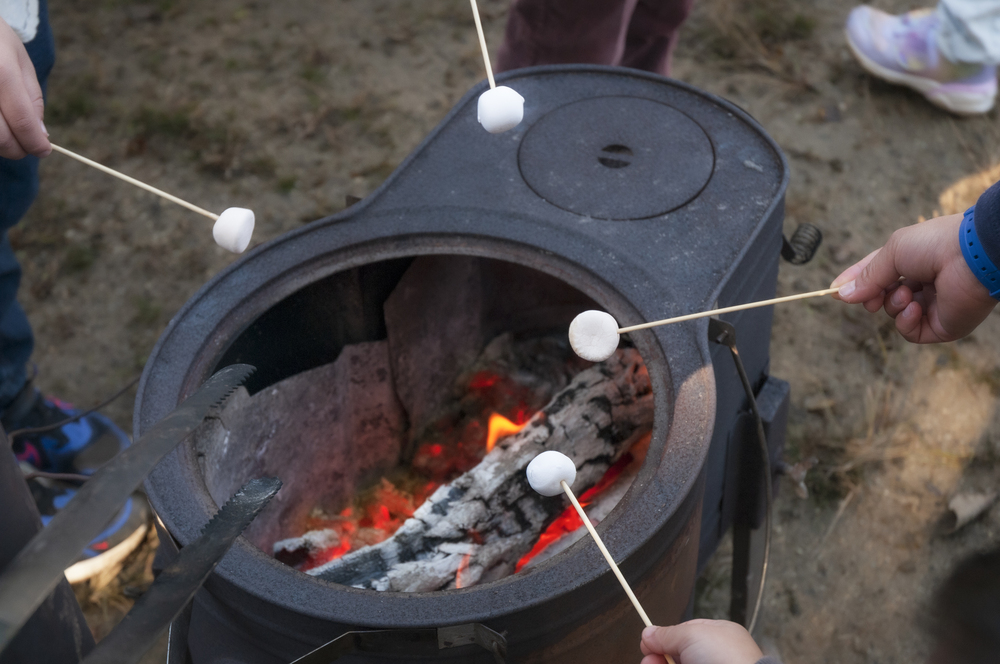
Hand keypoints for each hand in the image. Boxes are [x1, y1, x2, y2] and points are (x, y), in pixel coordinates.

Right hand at [0, 17, 49, 158]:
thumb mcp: (19, 60)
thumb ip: (32, 99)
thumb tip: (40, 136)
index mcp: (1, 70)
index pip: (22, 120)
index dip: (35, 143)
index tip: (43, 150)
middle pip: (0, 136)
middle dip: (17, 149)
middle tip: (27, 148)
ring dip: (0, 145)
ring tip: (10, 136)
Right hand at [639, 619, 762, 663]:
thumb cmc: (727, 660)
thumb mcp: (692, 635)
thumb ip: (668, 634)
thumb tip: (648, 634)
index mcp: (720, 636)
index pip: (686, 633)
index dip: (665, 638)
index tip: (647, 643)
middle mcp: (715, 658)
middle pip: (679, 655)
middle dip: (658, 656)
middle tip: (648, 660)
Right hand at [831, 214, 997, 342]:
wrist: (972, 256)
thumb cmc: (934, 244)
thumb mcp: (892, 252)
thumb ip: (867, 276)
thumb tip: (840, 295)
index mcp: (910, 262)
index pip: (875, 275)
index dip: (854, 283)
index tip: (833, 291)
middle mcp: (920, 284)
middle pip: (881, 297)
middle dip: (872, 297)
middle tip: (871, 297)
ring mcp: (930, 306)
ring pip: (893, 314)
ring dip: (893, 305)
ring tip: (907, 294)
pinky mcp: (941, 326)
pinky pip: (910, 332)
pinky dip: (905, 322)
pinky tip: (914, 307)